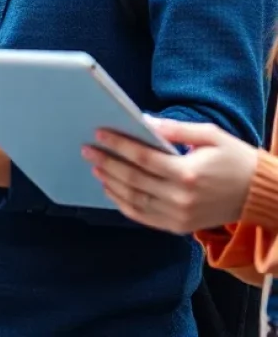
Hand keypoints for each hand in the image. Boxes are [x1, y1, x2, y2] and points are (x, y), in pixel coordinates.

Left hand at [83, 118, 258, 232]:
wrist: (260, 195)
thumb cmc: (235, 159)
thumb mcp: (210, 135)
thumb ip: (175, 129)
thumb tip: (143, 120)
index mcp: (187, 173)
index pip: (142, 158)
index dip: (118, 145)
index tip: (98, 133)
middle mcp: (181, 198)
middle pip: (133, 179)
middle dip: (107, 162)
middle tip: (87, 149)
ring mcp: (179, 216)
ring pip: (134, 201)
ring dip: (111, 183)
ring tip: (95, 167)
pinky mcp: (179, 226)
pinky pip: (144, 217)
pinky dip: (124, 204)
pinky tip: (111, 190)